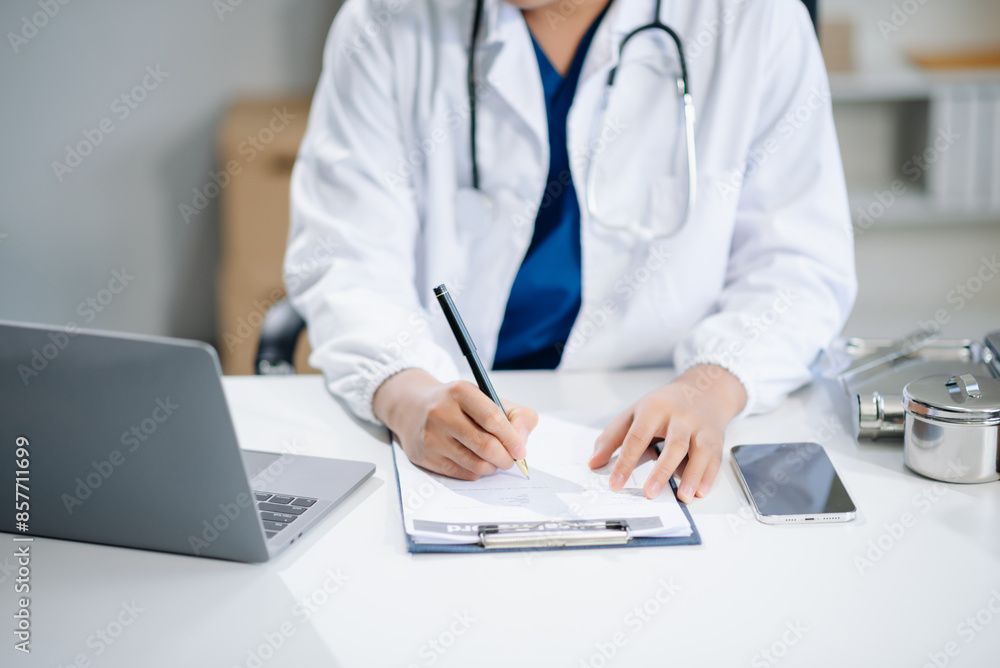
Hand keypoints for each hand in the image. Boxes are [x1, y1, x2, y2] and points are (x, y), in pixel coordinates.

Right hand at [372, 368, 537, 479]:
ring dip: (492, 467)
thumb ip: (515, 415)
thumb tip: (521, 443)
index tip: (521, 450)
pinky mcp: (425, 457)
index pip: (492, 418)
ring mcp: (431, 436)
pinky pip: (462, 473)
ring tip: (493, 460)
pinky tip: (474, 461)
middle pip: (485, 446)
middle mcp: (441, 413)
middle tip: (510, 460)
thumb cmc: (457, 405)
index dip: (512, 438)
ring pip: (475, 465)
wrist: (413, 408)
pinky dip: (476, 472)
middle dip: (505, 458)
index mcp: (460, 392)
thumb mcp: (486, 397)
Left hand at [588, 365, 745, 502]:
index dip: (625, 461)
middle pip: (673, 444)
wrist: (703, 390)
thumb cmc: (664, 405)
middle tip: (650, 493)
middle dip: (661, 471)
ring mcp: (700, 428)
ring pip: (699, 451)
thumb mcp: (634, 413)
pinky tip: (700, 492)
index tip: (615, 483)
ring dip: (692, 475)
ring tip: (683, 497)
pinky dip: (709, 476)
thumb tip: (594, 462)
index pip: (637, 437)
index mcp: (654, 409)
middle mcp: (680, 417)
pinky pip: (714, 459)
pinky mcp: (716, 439)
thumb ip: (613, 437)